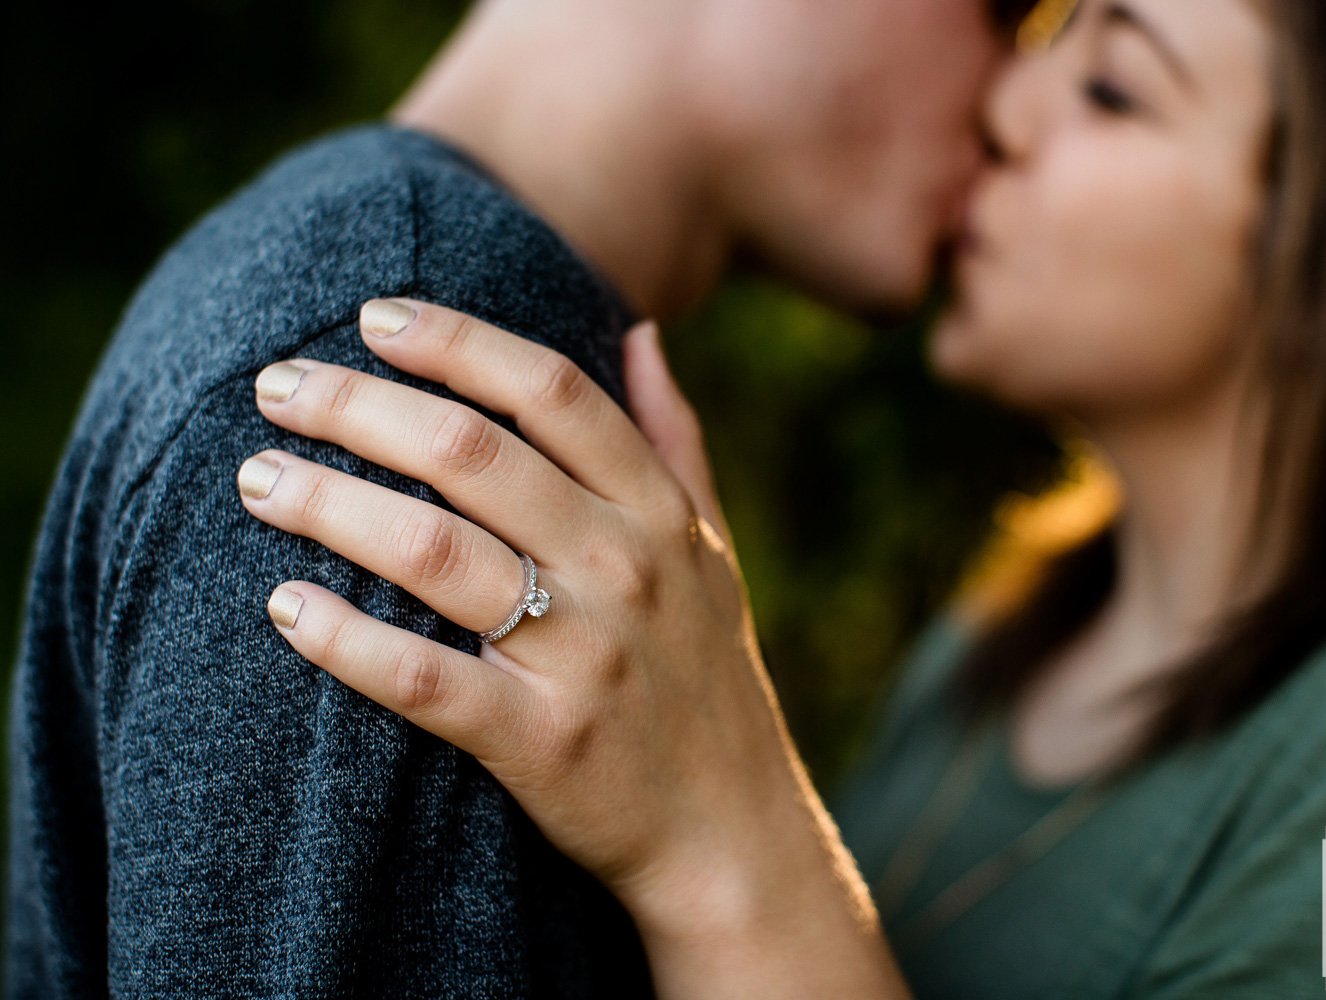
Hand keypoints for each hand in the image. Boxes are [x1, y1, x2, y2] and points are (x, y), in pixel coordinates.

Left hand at [237, 299, 811, 923]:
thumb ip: (674, 439)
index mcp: (659, 513)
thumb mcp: (714, 550)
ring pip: (436, 554)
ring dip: (332, 506)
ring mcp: (585, 656)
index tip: (374, 317)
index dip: (456, 341)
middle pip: (474, 455)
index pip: (550, 392)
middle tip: (277, 386)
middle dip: (360, 407)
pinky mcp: (542, 742)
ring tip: (259, 479)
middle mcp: (626, 569)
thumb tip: (639, 330)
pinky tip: (283, 606)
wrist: (732, 833)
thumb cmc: (707, 679)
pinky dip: (348, 642)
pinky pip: (427, 680)